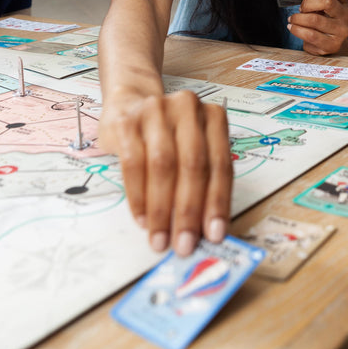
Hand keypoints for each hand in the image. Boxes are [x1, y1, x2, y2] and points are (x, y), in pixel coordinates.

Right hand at [100, 88, 232, 256]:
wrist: (130, 105)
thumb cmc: (168, 136)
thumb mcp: (192, 149)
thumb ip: (201, 181)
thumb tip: (204, 231)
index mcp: (213, 116)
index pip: (220, 164)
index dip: (218, 202)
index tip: (215, 234)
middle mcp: (187, 108)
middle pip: (193, 165)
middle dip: (189, 211)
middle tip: (184, 244)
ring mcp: (156, 111)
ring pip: (163, 165)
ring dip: (162, 209)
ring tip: (160, 238)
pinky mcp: (127, 122)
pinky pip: (133, 163)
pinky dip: (139, 196)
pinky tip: (142, 219)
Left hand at [288, 0, 347, 55]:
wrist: (330, 44)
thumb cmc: (323, 21)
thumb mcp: (323, 7)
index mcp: (344, 1)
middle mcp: (346, 15)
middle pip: (327, 2)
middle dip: (307, 4)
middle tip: (301, 9)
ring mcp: (341, 31)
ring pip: (315, 20)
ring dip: (298, 18)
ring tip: (292, 19)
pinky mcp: (333, 45)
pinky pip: (311, 35)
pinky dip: (297, 30)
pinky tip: (292, 28)